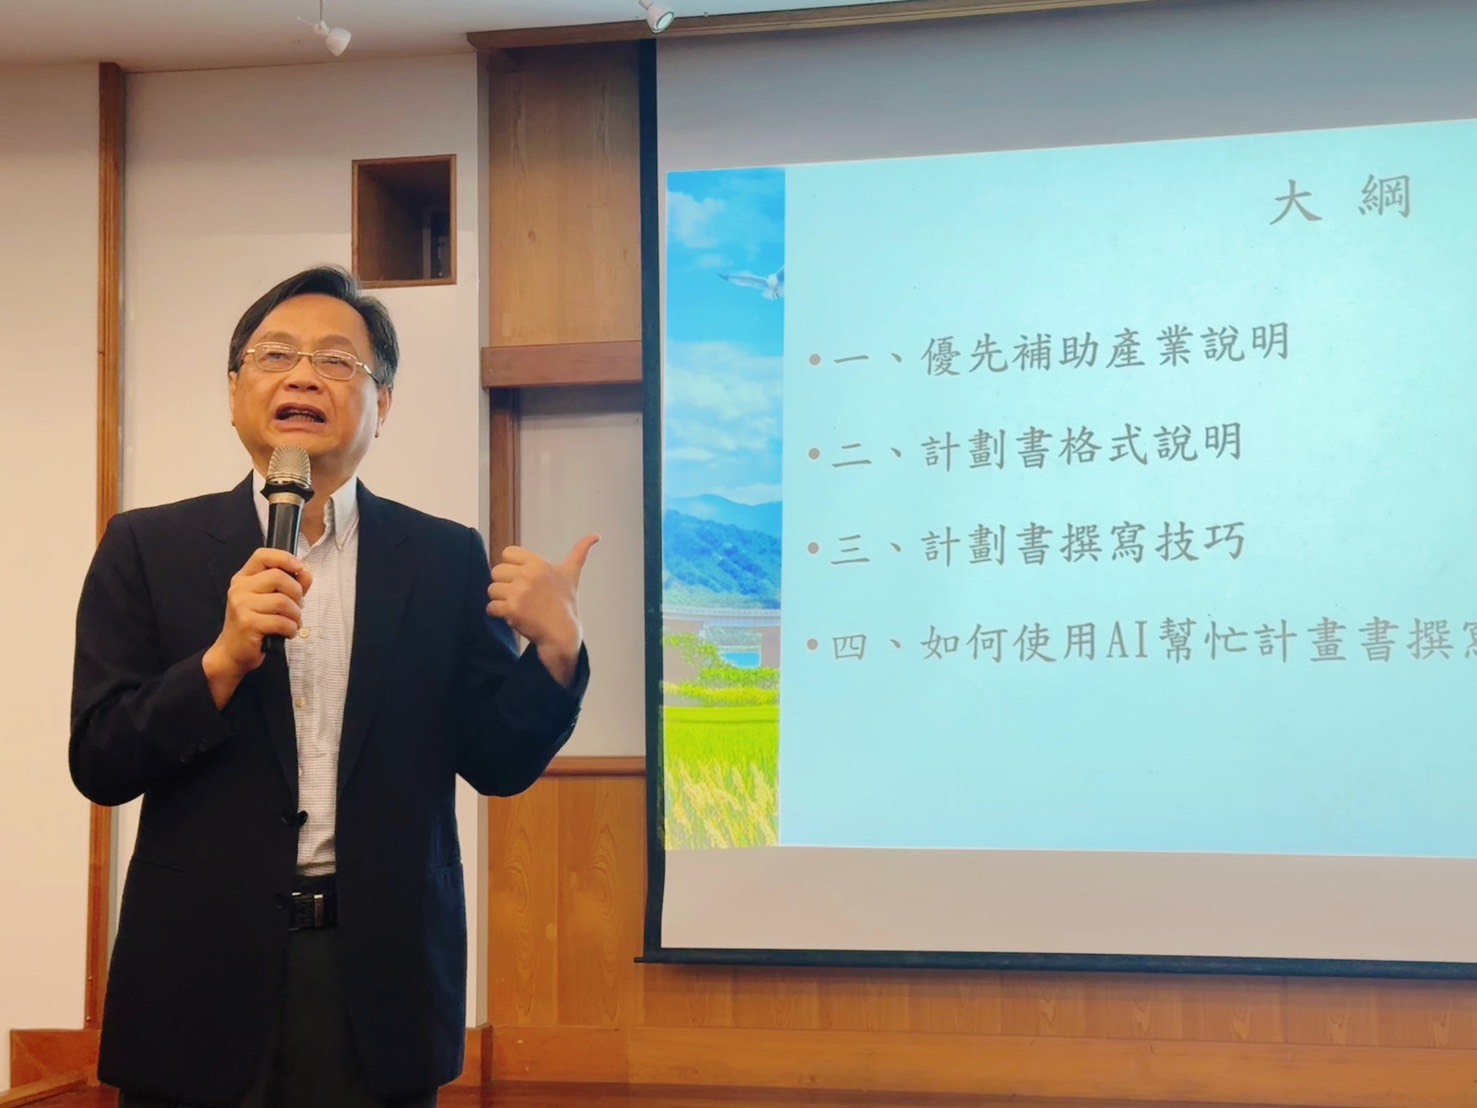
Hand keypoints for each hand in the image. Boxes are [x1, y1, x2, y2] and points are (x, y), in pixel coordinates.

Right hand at [202, 548, 313, 706]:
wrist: (233, 652)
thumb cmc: (255, 624)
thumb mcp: (270, 600)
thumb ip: (290, 585)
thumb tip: (307, 572)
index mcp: (244, 578)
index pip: (262, 555)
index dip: (284, 558)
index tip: (300, 568)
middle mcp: (239, 588)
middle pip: (278, 577)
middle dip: (296, 593)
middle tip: (297, 607)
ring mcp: (241, 605)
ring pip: (282, 601)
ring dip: (296, 615)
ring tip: (293, 622)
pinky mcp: (248, 623)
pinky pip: (281, 621)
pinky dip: (291, 628)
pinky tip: (288, 633)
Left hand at [488, 534, 598, 685]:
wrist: (562, 633)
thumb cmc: (565, 602)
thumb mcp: (571, 574)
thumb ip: (580, 552)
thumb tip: (597, 535)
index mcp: (538, 563)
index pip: (507, 553)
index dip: (511, 567)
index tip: (523, 579)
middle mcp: (528, 575)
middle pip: (496, 572)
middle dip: (505, 585)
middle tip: (521, 596)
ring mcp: (519, 593)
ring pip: (492, 590)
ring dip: (501, 600)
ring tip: (518, 606)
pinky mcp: (512, 610)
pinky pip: (490, 607)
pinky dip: (498, 614)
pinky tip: (513, 616)